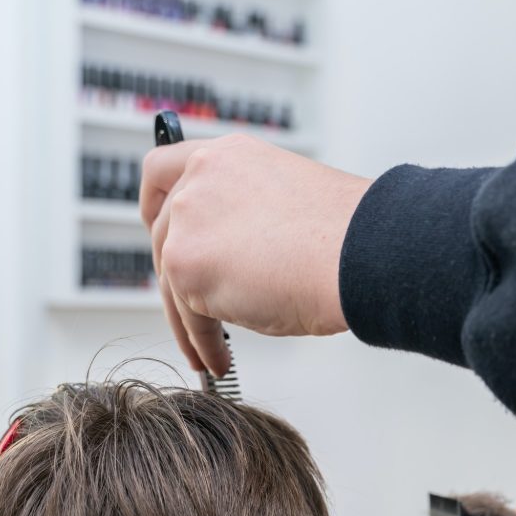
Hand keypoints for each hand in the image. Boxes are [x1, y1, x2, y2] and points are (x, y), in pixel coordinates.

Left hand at [140, 135, 371, 374]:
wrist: (360, 254)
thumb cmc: (343, 236)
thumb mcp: (285, 204)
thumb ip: (245, 216)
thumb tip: (232, 257)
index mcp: (227, 157)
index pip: (163, 169)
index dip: (155, 203)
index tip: (156, 226)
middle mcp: (200, 180)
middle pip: (163, 235)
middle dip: (176, 277)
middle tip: (194, 306)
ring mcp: (188, 220)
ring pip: (172, 282)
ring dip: (190, 323)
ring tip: (211, 351)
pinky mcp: (186, 265)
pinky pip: (189, 316)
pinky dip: (203, 344)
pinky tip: (220, 359)